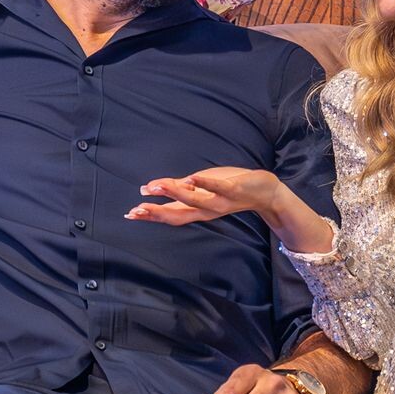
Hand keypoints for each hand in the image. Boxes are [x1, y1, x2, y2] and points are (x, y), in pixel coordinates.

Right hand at [126, 166, 279, 225]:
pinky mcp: (233, 190)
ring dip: (174, 193)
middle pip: (178, 214)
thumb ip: (178, 189)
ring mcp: (219, 201)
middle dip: (157, 212)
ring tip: (156, 186)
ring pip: (194, 200)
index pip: (170, 214)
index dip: (150, 215)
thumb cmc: (229, 187)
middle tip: (137, 209)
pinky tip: (191, 178)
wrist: (264, 192)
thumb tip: (150, 188)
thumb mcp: (200, 186)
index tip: (130, 214)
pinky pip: (217, 188)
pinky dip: (204, 184)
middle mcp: (206, 210)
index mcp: (197, 209)